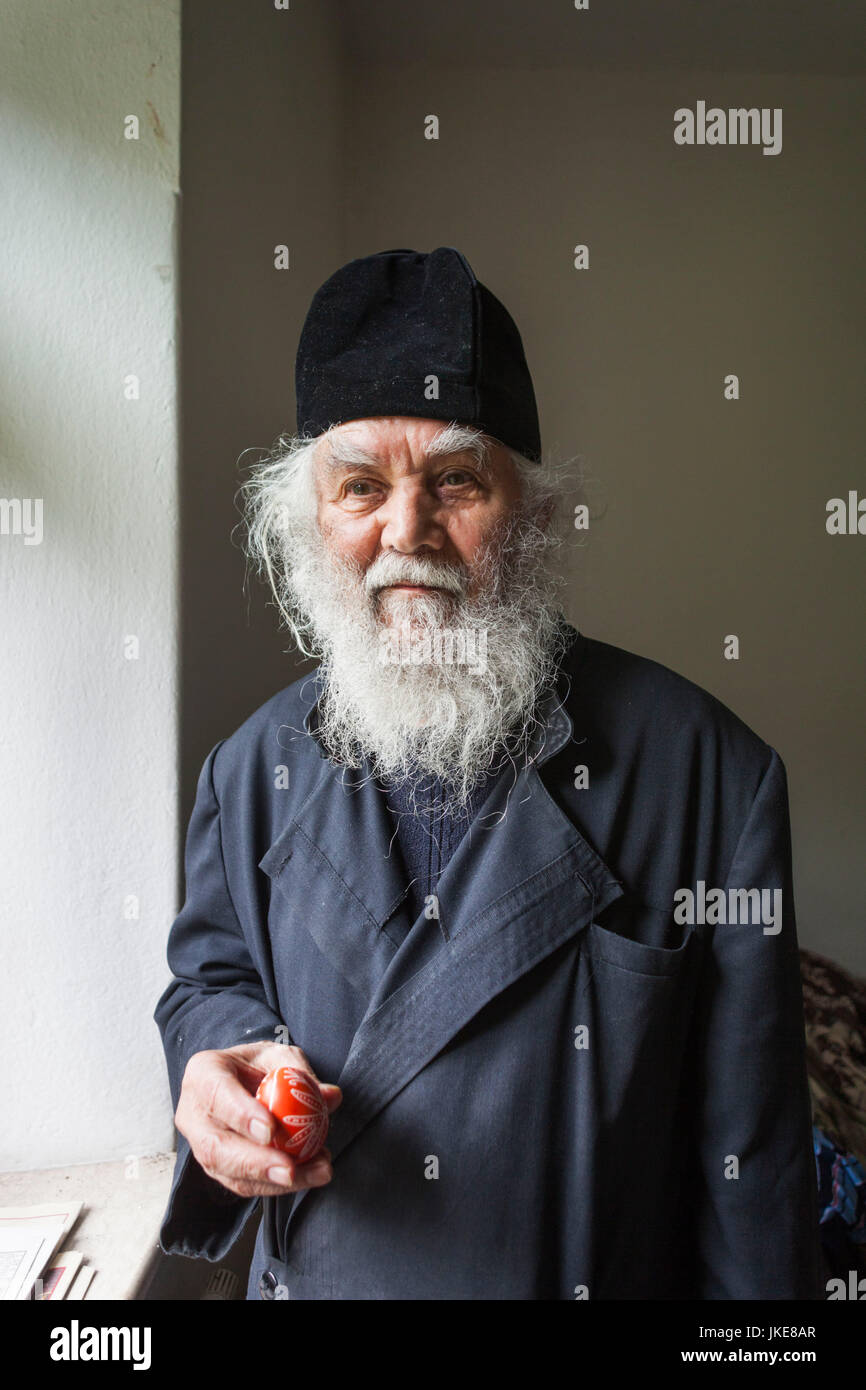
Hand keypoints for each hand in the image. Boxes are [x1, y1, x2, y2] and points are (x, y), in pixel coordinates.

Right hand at [175, 1041, 341, 1198]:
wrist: (240, 1081)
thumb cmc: (257, 1065)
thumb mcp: (279, 1056)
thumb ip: (302, 1075)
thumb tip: (330, 1097)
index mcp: (204, 1073)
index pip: (217, 1094)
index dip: (241, 1116)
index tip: (271, 1131)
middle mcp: (194, 1113)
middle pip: (215, 1146)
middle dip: (255, 1163)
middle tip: (291, 1169)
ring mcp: (202, 1144)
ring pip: (229, 1173)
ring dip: (274, 1180)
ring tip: (315, 1172)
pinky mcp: (218, 1168)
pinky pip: (243, 1185)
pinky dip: (277, 1185)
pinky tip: (308, 1175)